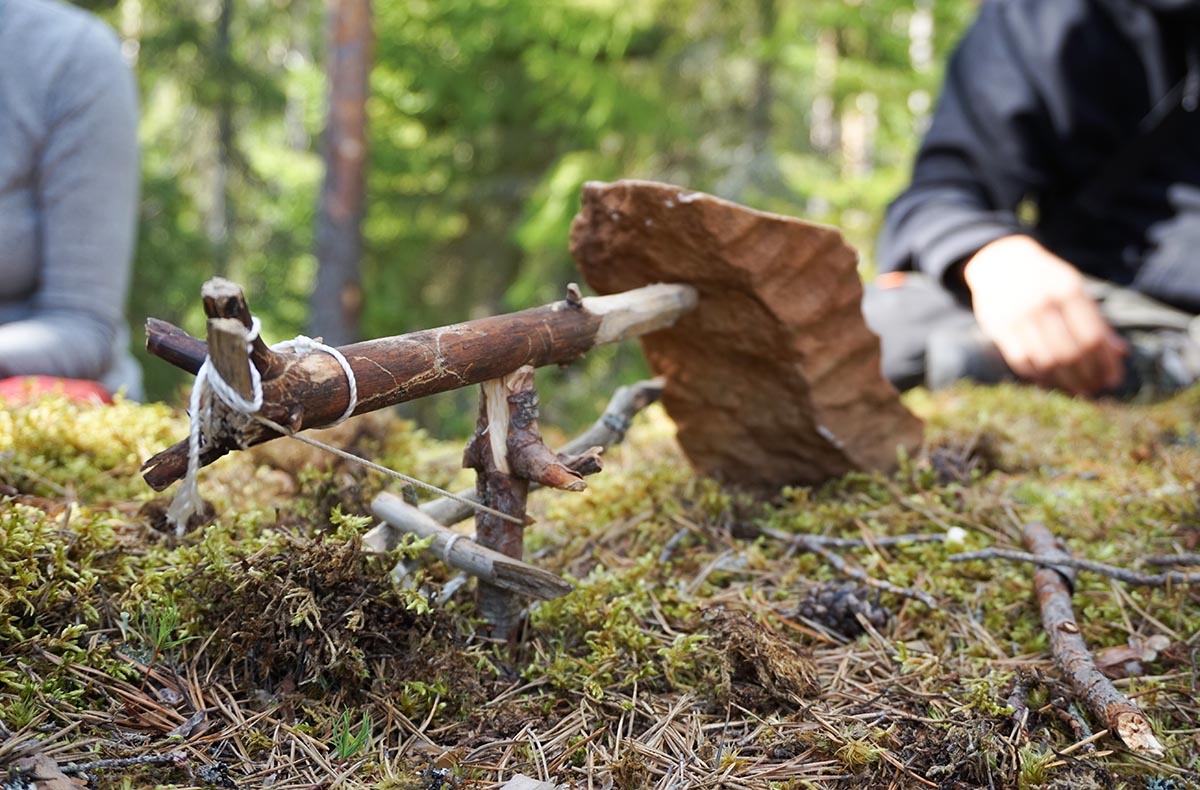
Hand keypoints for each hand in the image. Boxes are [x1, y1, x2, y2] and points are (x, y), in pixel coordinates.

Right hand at [962, 235, 1127, 396]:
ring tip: (1078, 390)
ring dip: (1066, 382)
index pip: (1093, 337)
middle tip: (1095, 390)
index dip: (1106, 364)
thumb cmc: (1045, 278)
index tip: (1113, 380)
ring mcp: (1018, 317)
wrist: (999, 261)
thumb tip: (1121, 353)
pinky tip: (1052, 381)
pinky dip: (1040, 377)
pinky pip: (1023, 363)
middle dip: (1087, 376)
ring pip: (1047, 362)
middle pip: (1071, 353)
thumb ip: (1096, 319)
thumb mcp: (1074, 288)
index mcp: (1068, 290)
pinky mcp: (999, 329)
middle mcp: (1043, 303)